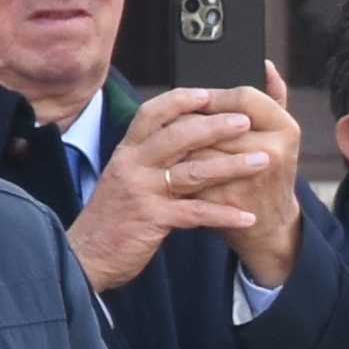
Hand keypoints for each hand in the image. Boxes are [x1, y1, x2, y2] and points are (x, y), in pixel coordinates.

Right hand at [75, 84, 298, 295]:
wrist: (86, 255)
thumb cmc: (115, 215)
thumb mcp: (126, 178)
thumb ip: (153, 159)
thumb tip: (189, 137)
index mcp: (127, 152)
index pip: (151, 114)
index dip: (179, 101)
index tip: (207, 93)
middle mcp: (132, 165)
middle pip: (177, 136)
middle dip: (215, 126)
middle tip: (246, 121)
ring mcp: (141, 191)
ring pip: (192, 171)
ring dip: (231, 166)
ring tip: (262, 161)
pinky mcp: (151, 219)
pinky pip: (195, 213)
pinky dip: (224, 214)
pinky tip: (247, 217)